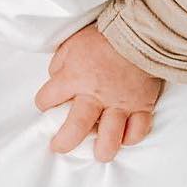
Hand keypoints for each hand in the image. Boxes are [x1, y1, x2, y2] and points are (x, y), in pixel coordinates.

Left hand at [33, 23, 163, 161]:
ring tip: (99, 154)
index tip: (46, 104)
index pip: (48, 98)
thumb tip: (56, 79)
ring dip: (103, 150)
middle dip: (64, 142)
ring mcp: (120, 103)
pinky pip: (139, 129)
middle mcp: (95, 95)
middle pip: (76, 127)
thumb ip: (60, 64)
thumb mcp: (71, 43)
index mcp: (74, 78)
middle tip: (60, 147)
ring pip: (111, 136)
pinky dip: (132, 137)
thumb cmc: (103, 36)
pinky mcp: (142, 105)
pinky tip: (125, 139)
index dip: (44, 102)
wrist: (139, 32)